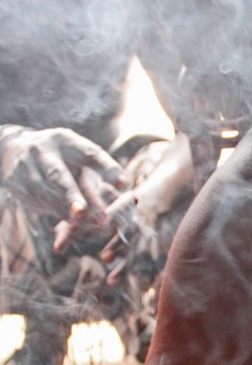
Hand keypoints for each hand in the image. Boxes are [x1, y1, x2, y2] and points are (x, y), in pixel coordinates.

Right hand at [0, 126, 127, 221]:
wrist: (13, 150)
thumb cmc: (59, 154)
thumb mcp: (77, 152)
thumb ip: (101, 166)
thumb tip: (125, 183)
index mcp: (63, 139)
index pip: (88, 153)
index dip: (107, 169)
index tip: (124, 184)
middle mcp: (42, 151)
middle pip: (59, 176)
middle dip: (74, 197)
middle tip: (97, 216)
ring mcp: (25, 168)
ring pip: (48, 195)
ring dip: (69, 212)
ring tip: (92, 225)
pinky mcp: (16, 186)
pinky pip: (38, 204)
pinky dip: (56, 214)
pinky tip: (73, 224)